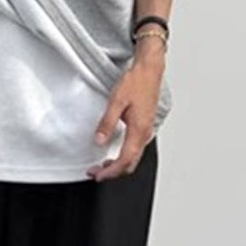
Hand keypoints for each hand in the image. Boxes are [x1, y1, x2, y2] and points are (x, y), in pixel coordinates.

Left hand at [85, 51, 161, 180]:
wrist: (149, 70)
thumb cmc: (136, 82)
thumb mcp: (116, 101)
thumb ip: (107, 123)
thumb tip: (99, 140)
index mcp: (139, 129)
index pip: (125, 160)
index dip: (110, 171)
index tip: (98, 175)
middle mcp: (145, 133)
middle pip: (130, 164)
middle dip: (113, 172)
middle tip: (96, 173)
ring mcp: (146, 131)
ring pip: (133, 158)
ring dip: (118, 165)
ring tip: (102, 166)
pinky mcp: (144, 127)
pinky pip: (135, 149)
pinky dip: (123, 156)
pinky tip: (113, 154)